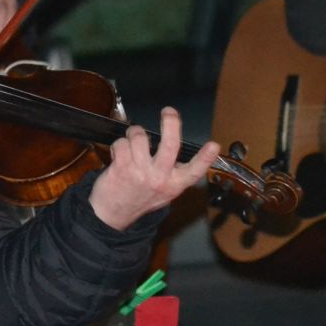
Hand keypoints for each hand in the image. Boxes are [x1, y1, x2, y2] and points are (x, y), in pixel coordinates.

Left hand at [88, 107, 218, 230]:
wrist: (111, 214)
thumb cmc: (140, 198)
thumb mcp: (165, 192)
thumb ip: (173, 173)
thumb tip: (175, 145)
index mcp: (174, 184)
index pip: (194, 171)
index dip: (205, 158)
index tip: (214, 146)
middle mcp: (159, 178)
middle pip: (170, 145)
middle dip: (171, 123)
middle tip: (169, 111)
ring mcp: (140, 172)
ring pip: (140, 137)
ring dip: (134, 133)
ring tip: (132, 141)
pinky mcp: (121, 168)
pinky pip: (122, 143)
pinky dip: (119, 144)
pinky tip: (119, 154)